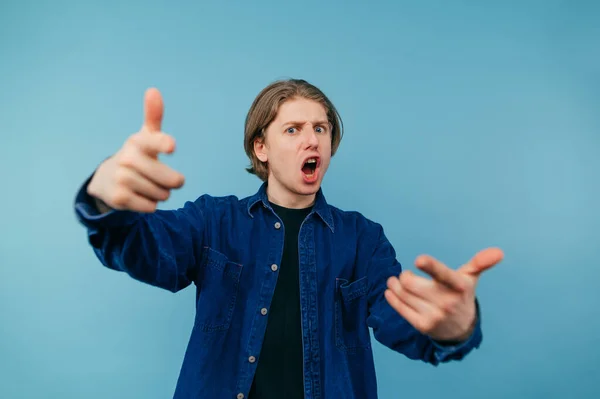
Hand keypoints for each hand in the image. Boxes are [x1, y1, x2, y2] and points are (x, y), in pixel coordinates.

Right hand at [87, 88, 184, 212]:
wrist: (107, 179)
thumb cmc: (136, 156)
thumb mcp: (145, 137)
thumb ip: (153, 116)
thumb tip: (153, 90)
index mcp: (138, 142)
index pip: (154, 141)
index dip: (163, 144)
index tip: (172, 146)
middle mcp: (128, 159)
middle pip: (171, 180)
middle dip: (173, 183)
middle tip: (166, 179)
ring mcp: (122, 179)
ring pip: (163, 194)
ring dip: (161, 194)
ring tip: (147, 185)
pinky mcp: (119, 198)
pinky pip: (151, 206)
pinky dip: (150, 204)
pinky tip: (139, 196)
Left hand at [384, 247, 503, 341]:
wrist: (461, 329)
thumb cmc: (461, 295)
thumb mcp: (470, 278)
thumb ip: (480, 262)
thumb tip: (499, 251)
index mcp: (459, 286)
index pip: (443, 274)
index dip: (431, 266)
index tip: (419, 259)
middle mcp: (447, 302)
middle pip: (411, 283)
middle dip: (404, 276)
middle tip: (405, 275)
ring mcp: (435, 316)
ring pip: (403, 294)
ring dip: (395, 285)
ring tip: (394, 281)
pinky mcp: (423, 326)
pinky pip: (400, 308)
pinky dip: (392, 297)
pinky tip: (390, 291)